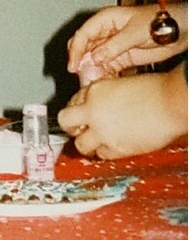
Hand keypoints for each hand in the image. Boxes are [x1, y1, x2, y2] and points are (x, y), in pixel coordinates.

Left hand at [57, 66, 187, 158]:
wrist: (172, 103)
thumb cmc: (156, 90)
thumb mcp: (122, 85)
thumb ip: (106, 97)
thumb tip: (100, 106)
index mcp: (94, 92)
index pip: (73, 102)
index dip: (78, 109)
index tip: (82, 113)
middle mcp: (93, 112)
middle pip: (66, 123)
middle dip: (71, 127)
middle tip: (79, 129)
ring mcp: (102, 132)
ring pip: (80, 145)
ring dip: (86, 143)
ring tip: (95, 141)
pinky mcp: (116, 148)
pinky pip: (102, 155)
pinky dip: (105, 152)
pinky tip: (111, 146)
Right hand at [67, 3, 186, 75]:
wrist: (180, 31)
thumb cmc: (160, 21)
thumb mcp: (134, 32)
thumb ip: (114, 45)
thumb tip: (95, 57)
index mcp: (105, 20)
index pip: (82, 35)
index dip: (75, 51)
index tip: (74, 65)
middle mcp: (105, 33)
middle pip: (83, 48)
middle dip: (80, 61)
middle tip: (80, 74)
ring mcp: (112, 46)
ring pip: (92, 60)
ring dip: (90, 70)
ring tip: (91, 79)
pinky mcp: (120, 58)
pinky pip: (105, 68)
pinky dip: (102, 75)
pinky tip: (102, 81)